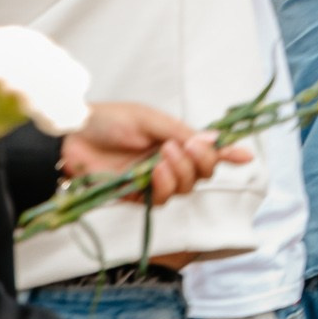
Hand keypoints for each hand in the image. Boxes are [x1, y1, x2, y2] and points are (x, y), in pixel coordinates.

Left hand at [62, 103, 253, 205]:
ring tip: (165, 156)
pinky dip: (164, 185)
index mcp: (174, 140)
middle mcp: (168, 162)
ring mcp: (153, 180)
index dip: (228, 153)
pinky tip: (155, 171)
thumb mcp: (150, 119)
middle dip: (204, 161)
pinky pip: (162, 199)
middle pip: (203, 173)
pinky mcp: (136, 196)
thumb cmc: (107, 121)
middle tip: (189, 146)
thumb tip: (215, 138)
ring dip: (182, 172)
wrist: (71, 137)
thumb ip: (181, 131)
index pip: (207, 150)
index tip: (246, 155)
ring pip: (186, 187)